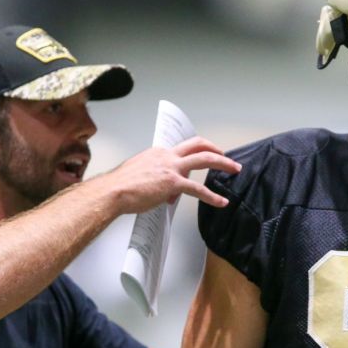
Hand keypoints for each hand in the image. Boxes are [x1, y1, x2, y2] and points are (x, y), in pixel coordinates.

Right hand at [106, 136, 240, 213]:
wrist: (113, 191)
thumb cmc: (120, 186)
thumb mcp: (139, 175)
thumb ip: (154, 179)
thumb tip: (163, 192)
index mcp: (158, 153)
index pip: (182, 150)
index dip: (194, 155)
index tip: (204, 157)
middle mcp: (166, 156)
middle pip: (198, 145)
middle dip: (216, 149)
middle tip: (227, 157)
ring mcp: (171, 168)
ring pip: (204, 159)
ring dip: (223, 163)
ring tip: (234, 169)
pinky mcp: (173, 183)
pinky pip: (198, 190)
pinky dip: (212, 196)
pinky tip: (221, 201)